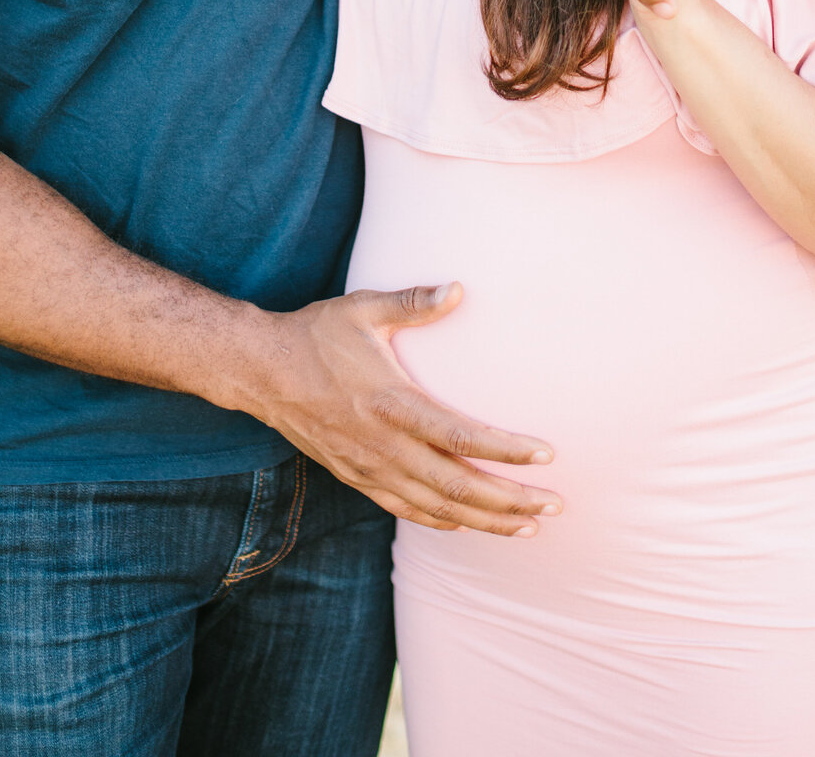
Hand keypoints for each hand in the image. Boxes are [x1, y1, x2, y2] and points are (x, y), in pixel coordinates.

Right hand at [231, 285, 561, 535]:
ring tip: (528, 526)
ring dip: (486, 520)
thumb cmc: (315, 334)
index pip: (462, 437)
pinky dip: (444, 521)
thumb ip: (414, 302)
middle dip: (511, 501)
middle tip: (554, 505)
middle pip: (458, 486)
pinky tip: (470, 523)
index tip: (546, 456)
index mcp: (392, 402)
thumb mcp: (364, 309)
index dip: (507, 451)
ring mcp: (369, 467)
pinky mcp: (357, 477)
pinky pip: (406, 510)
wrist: (260, 372)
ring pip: (437, 507)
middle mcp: (384, 444)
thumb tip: (459, 288)